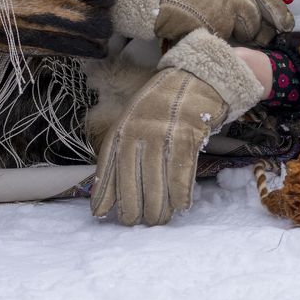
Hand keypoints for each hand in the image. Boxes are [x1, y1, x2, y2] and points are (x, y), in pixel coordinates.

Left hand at [90, 29, 265, 224]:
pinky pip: (182, 169)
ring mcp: (165, 131)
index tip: (100, 214)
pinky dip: (181, 191)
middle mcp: (140, 129)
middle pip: (132, 175)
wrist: (199, 77)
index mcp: (124, 126)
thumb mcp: (137, 120)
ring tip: (158, 220)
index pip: (108, 163)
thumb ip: (124, 150)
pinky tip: (181, 206)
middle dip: (132, 204)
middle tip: (135, 223)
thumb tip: (109, 190)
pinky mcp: (189, 133)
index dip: (105, 191)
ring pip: (157, 177)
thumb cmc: (165, 105)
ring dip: (158, 204)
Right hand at [114, 0, 293, 44]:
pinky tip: (201, 36)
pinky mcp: (215, 34)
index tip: (286, 25)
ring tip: (211, 30)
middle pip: (256, 24)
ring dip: (232, 39)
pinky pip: (223, 46)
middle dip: (250, 32)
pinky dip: (215, 45)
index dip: (279, 12)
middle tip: (235, 33)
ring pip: (241, 37)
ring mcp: (227, 17)